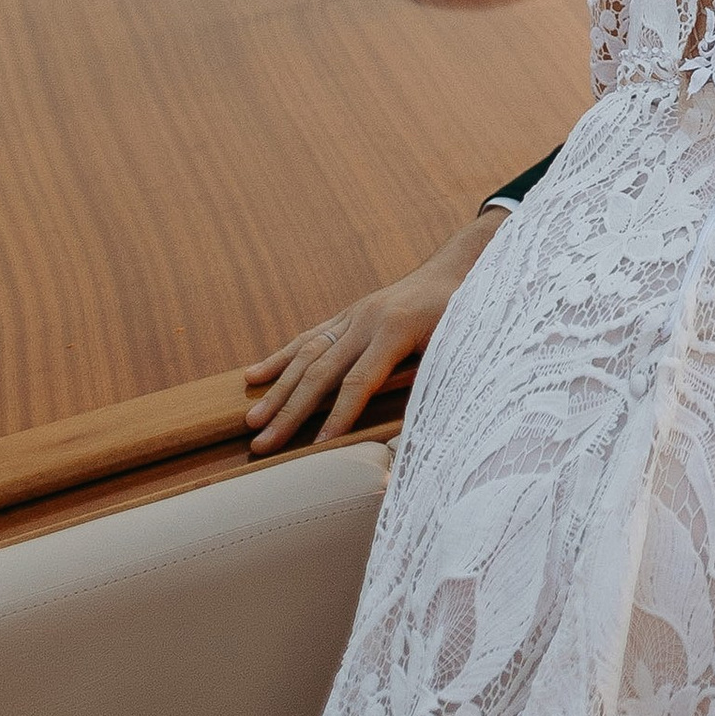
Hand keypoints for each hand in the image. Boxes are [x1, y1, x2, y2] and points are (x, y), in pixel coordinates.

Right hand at [241, 216, 495, 452]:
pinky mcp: (346, 315)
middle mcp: (366, 320)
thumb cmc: (463, 313)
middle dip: (290, 412)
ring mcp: (353, 316)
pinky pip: (308, 338)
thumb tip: (416, 425)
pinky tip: (254, 376)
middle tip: (263, 445)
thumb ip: (433, 378)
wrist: (455, 269)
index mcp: (395, 329)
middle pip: (321, 372)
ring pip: (306, 355)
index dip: (339, 415)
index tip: (318, 446)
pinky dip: (280, 358)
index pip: (359, 381)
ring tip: (252, 420)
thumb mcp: (458, 345)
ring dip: (277, 391)